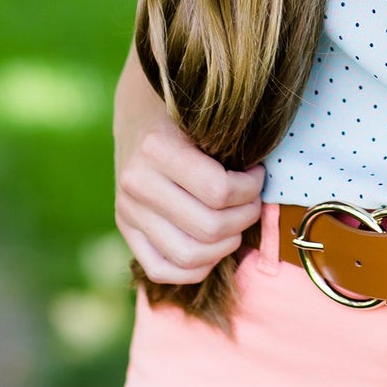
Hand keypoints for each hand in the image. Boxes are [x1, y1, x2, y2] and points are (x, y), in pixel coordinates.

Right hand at [114, 59, 262, 284]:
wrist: (140, 116)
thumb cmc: (185, 116)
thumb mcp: (204, 118)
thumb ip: (228, 147)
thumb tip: (261, 184)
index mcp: (157, 149)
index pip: (219, 191)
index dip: (251, 189)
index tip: (258, 175)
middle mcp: (137, 183)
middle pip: (209, 228)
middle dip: (244, 217)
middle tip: (252, 201)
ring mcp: (127, 210)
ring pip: (189, 255)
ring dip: (225, 245)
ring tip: (236, 223)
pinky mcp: (124, 229)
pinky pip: (161, 270)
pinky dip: (195, 269)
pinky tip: (214, 247)